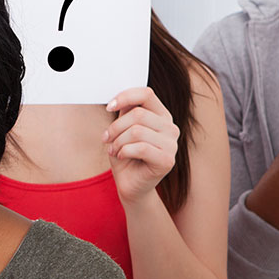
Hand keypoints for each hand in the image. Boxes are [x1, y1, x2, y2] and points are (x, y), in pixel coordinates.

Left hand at [103, 87, 178, 203]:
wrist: (130, 185)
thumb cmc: (126, 156)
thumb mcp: (122, 129)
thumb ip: (125, 112)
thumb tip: (119, 98)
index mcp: (162, 116)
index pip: (146, 94)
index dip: (125, 96)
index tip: (109, 106)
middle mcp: (171, 128)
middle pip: (138, 114)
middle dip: (116, 127)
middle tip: (106, 138)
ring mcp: (172, 144)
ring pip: (137, 131)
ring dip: (118, 141)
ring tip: (113, 150)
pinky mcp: (168, 160)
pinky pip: (141, 148)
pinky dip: (124, 151)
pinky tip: (121, 156)